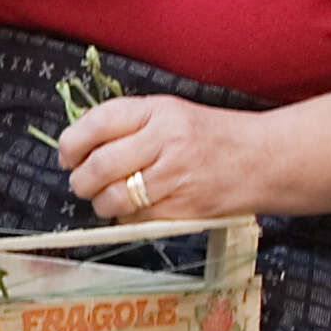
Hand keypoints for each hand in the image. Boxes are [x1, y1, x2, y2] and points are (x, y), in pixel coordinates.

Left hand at [50, 93, 257, 221]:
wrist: (264, 159)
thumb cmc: (211, 135)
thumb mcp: (171, 113)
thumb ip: (128, 123)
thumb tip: (79, 142)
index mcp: (159, 112)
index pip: (99, 123)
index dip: (72, 142)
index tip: (66, 155)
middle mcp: (166, 142)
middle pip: (100, 165)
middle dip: (80, 180)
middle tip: (80, 182)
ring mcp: (175, 178)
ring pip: (115, 198)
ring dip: (100, 203)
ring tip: (106, 198)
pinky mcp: (184, 209)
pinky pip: (137, 219)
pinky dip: (127, 218)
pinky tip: (135, 209)